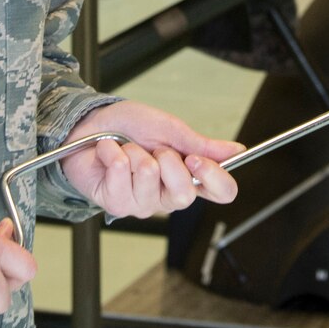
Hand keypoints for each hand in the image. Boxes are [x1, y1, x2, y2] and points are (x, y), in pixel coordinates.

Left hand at [59, 100, 241, 219]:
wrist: (91, 123)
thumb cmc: (130, 126)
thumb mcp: (171, 129)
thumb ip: (203, 145)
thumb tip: (238, 151)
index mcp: (188, 176)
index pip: (222, 192)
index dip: (214, 177)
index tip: (197, 159)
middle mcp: (167, 196)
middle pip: (185, 195)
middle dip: (167, 161)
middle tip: (154, 148)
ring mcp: (141, 203)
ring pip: (149, 179)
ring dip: (135, 152)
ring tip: (127, 149)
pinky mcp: (115, 203)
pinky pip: (120, 176)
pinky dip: (113, 153)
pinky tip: (109, 153)